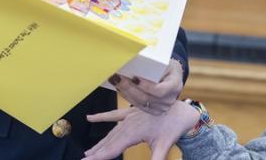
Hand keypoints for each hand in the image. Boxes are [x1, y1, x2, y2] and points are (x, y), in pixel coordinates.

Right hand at [83, 101, 199, 159]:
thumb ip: (157, 159)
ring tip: (88, 152)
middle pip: (108, 142)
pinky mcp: (131, 112)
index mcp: (133, 133)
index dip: (98, 157)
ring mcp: (129, 117)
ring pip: (110, 132)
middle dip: (96, 152)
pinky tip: (90, 118)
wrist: (181, 109)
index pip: (112, 149)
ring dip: (99, 142)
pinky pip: (113, 115)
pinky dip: (101, 117)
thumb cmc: (173, 127)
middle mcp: (128, 124)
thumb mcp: (165, 145)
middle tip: (84, 159)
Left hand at [109, 59, 182, 114]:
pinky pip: (138, 106)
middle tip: (117, 77)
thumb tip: (136, 61)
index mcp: (174, 85)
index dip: (146, 86)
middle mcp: (169, 99)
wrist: (173, 76)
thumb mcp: (166, 62)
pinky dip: (127, 97)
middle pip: (147, 98)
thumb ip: (156, 65)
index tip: (134, 78)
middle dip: (129, 88)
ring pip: (140, 103)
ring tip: (115, 81)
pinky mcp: (153, 110)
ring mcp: (161, 107)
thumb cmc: (168, 66)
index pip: (160, 91)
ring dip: (125, 92)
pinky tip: (120, 89)